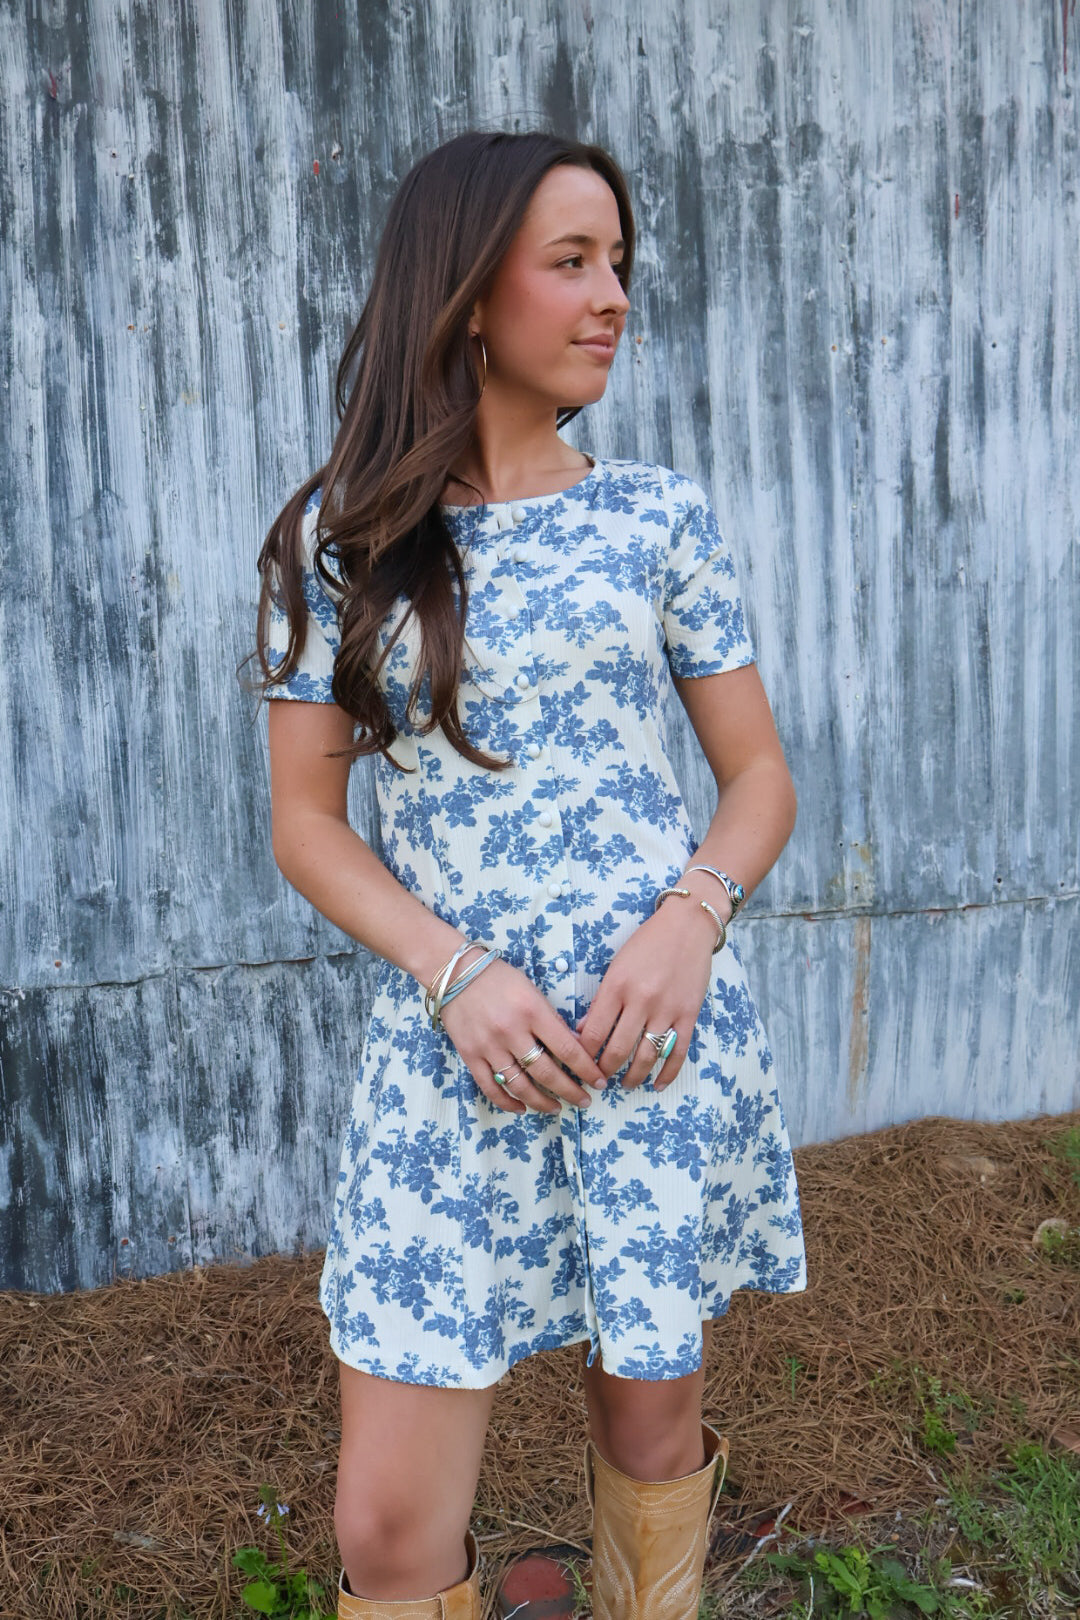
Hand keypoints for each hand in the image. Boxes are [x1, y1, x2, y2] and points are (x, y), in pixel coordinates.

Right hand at [439, 958, 606, 1114]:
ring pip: (520, 1086)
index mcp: (532, 1011)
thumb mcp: (532, 991)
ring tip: (556, 1108)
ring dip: (542, 1102)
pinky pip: (491, 1087)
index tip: (598, 1082)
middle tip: (584, 1101)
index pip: (567, 1049)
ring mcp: (489, 1046)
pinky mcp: (470, 1055)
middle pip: (547, 1073)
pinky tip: (522, 1108)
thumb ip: (551, 1019)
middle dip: (570, 1092)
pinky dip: (508, 1102)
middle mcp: (511, 1032)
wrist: (455, 974)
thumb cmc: (499, 978)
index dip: (586, 1070)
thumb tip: (575, 1047)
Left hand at [575, 901, 716, 1090]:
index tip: (579, 1064)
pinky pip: (677, 1052)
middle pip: (617, 1049)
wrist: (688, 925)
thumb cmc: (647, 942)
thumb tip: (585, 1031)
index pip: (594, 1031)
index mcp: (617, 986)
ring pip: (646, 1056)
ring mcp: (667, 1009)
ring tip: (625, 1084)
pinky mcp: (689, 1014)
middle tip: (598, 1080)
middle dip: (604, 1071)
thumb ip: (602, 998)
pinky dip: (667, 1073)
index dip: (583, 1054)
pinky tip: (657, 1084)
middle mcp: (641, 1000)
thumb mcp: (616, 965)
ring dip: (633, 1076)